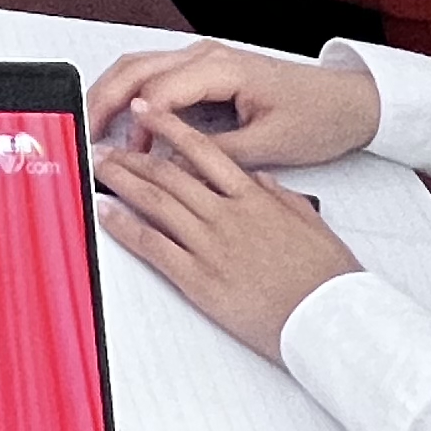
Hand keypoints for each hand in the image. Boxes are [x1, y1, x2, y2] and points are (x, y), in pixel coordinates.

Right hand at [81, 38, 381, 168]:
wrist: (349, 101)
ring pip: (140, 67)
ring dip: (114, 94)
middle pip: (135, 68)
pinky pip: (158, 76)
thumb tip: (171, 167)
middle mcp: (206, 56)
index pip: (158, 92)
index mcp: (221, 68)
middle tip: (86, 135)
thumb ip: (215, 154)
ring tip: (97, 129)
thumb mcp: (269, 144)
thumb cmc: (317, 117)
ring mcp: (204, 59)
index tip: (122, 156)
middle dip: (104, 99)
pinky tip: (129, 123)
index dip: (135, 127)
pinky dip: (134, 95)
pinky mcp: (207, 70)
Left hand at [93, 102, 366, 359]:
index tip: (147, 112)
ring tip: (100, 170)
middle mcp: (227, 215)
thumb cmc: (327, 277)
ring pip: (156, 202)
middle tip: (108, 147)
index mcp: (254, 198)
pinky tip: (107, 214)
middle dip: (132, 157)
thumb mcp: (310, 222)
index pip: (203, 150)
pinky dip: (125, 227)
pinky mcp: (200, 280)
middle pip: (169, 173)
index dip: (169, 127)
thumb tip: (260, 180)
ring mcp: (211, 246)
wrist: (330, 319)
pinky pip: (153, 246)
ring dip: (121, 182)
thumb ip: (280, 196)